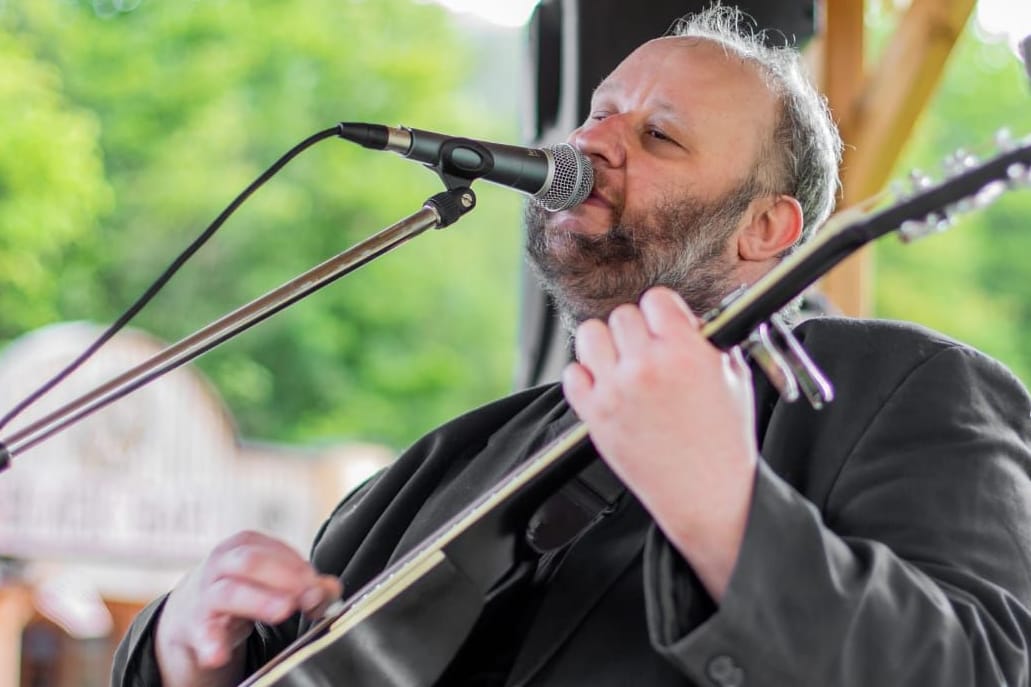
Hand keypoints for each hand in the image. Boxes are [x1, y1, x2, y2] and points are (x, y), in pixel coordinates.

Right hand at [154, 530, 341, 686]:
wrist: (193, 611)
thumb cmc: (241, 587)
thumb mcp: (269, 579)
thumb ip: (303, 582)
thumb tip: (331, 588)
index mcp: (243, 546)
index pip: (273, 550)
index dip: (299, 567)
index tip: (318, 585)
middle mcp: (221, 565)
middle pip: (251, 563)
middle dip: (284, 577)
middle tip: (308, 594)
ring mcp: (207, 595)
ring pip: (230, 593)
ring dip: (259, 601)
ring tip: (283, 611)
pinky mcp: (197, 627)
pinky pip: (203, 634)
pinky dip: (211, 645)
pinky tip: (220, 654)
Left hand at [562, 286, 756, 598]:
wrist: (707, 494)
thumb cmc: (724, 440)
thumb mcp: (733, 377)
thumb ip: (708, 341)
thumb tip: (687, 320)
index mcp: (683, 352)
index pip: (656, 299)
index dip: (663, 312)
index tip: (666, 325)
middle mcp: (644, 367)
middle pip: (622, 316)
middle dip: (638, 330)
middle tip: (648, 350)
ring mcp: (615, 391)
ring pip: (589, 335)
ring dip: (606, 344)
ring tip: (622, 362)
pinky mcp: (595, 416)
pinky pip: (572, 374)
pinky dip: (585, 376)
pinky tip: (606, 385)